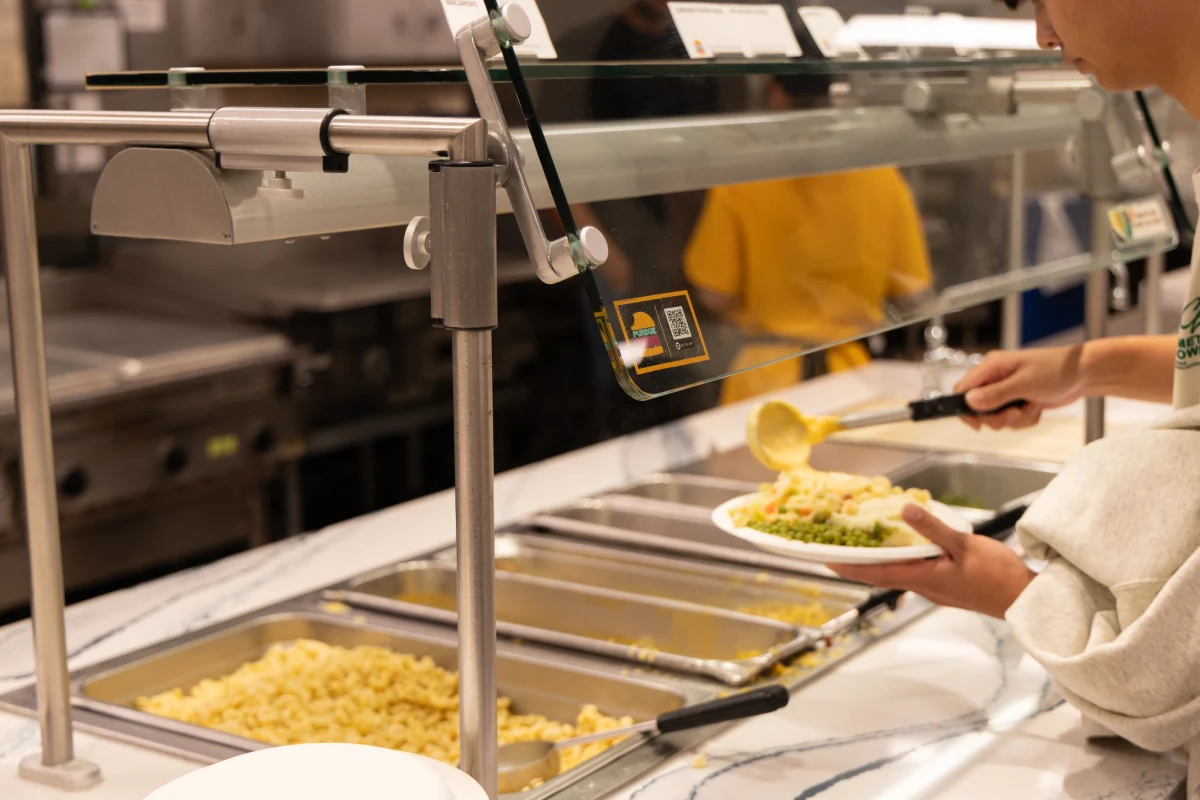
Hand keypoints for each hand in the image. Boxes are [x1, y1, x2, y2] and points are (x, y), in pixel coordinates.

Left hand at [829, 505, 1034, 619]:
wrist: (1025, 600)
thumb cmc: (997, 577)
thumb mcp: (964, 545)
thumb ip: (933, 529)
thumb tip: (905, 510)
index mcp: (922, 579)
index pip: (874, 572)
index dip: (848, 565)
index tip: (825, 559)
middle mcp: (923, 587)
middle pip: (881, 574)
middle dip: (856, 563)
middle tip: (834, 550)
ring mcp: (935, 589)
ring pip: (897, 573)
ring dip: (878, 561)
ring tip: (862, 546)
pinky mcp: (946, 586)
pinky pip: (914, 572)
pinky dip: (901, 560)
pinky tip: (904, 547)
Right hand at [954, 345, 1084, 430]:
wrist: (1084, 374)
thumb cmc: (1057, 370)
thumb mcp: (1025, 383)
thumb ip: (996, 394)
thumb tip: (970, 401)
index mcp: (991, 367)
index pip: (963, 389)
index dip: (965, 408)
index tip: (978, 424)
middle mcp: (995, 378)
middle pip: (978, 408)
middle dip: (998, 417)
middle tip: (1015, 414)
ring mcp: (1006, 390)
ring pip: (996, 417)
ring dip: (1015, 420)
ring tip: (1031, 407)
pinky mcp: (1017, 401)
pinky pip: (1011, 420)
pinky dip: (1024, 420)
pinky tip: (1036, 408)